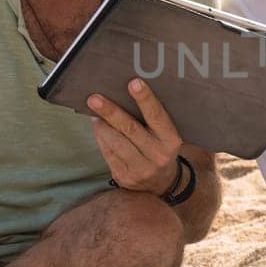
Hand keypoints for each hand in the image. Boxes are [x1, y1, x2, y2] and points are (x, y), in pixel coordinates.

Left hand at [87, 78, 183, 194]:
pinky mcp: (125, 177)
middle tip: (94, 99)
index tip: (133, 83)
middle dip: (111, 112)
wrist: (162, 183)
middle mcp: (157, 156)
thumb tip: (126, 93)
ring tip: (94, 111)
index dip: (145, 99)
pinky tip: (98, 127)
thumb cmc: (161, 149)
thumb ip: (152, 119)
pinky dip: (101, 138)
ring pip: (116, 142)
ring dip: (102, 125)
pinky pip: (108, 153)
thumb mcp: (165, 135)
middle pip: (130, 129)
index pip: (157, 116)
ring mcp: (141, 169)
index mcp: (171, 141)